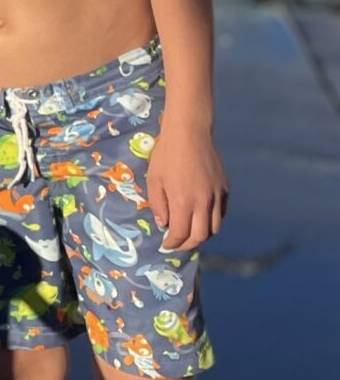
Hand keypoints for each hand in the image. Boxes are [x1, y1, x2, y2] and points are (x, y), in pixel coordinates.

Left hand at [146, 121, 228, 252]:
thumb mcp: (154, 179)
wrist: (190, 133)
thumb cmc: (166, 155)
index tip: (166, 245)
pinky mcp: (225, 189)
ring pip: (214, 227)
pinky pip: (221, 214)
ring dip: (201, 235)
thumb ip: (158, 204)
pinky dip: (212, 221)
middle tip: (177, 244)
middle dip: (187, 244)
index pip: (181, 234)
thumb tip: (164, 224)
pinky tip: (200, 217)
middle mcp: (204, 203)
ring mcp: (217, 197)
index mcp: (184, 201)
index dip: (173, 243)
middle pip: (201, 236)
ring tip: (189, 233)